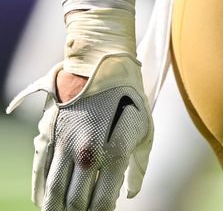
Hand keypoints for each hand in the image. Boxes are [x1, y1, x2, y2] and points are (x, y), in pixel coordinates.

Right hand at [7, 53, 152, 209]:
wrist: (100, 64)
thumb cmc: (128, 97)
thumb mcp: (144, 128)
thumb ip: (137, 166)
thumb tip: (129, 195)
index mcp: (114, 153)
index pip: (101, 204)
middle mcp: (87, 153)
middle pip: (74, 204)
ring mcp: (65, 145)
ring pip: (53, 193)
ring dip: (56, 208)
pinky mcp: (50, 136)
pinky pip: (40, 173)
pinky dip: (41, 192)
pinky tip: (46, 201)